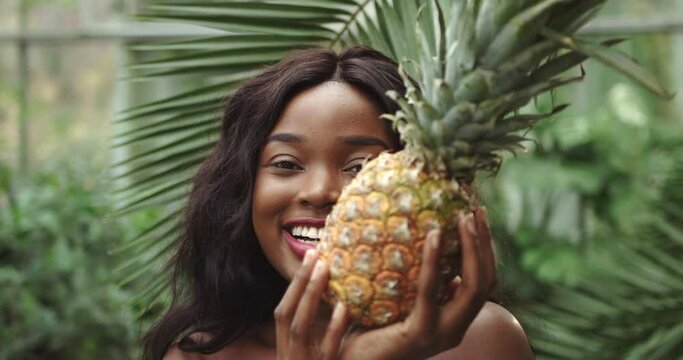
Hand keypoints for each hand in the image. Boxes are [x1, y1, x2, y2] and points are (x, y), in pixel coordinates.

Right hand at [273, 249, 350, 359]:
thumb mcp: (311, 357)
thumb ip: (317, 336)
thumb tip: (336, 301)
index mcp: (286, 350)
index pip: (283, 312)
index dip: (294, 285)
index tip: (309, 256)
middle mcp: (289, 356)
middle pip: (286, 314)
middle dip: (298, 283)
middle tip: (315, 253)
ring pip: (300, 328)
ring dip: (310, 296)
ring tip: (325, 269)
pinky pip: (326, 350)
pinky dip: (333, 328)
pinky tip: (343, 307)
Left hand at [274, 207, 495, 359]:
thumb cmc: (366, 328)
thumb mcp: (398, 301)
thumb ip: (417, 282)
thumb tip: (425, 240)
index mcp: (453, 321)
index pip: (482, 282)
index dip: (485, 249)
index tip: (478, 216)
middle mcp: (455, 329)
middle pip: (485, 283)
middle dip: (485, 244)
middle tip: (476, 210)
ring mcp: (442, 334)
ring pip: (472, 288)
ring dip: (471, 249)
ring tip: (462, 218)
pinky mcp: (421, 334)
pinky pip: (431, 292)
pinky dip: (434, 261)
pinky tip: (432, 235)